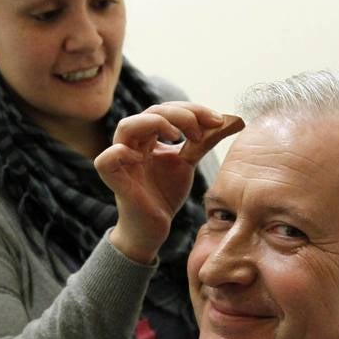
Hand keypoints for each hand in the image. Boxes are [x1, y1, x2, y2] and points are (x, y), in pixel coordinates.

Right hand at [95, 103, 244, 263]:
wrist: (154, 228)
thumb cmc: (165, 193)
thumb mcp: (187, 162)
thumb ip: (202, 141)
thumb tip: (231, 121)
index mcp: (147, 136)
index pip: (167, 109)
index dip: (192, 110)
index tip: (218, 120)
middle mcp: (132, 142)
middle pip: (151, 111)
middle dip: (181, 115)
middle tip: (202, 131)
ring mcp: (120, 159)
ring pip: (126, 126)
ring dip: (155, 124)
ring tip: (177, 136)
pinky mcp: (113, 179)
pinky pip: (107, 159)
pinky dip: (122, 153)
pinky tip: (143, 159)